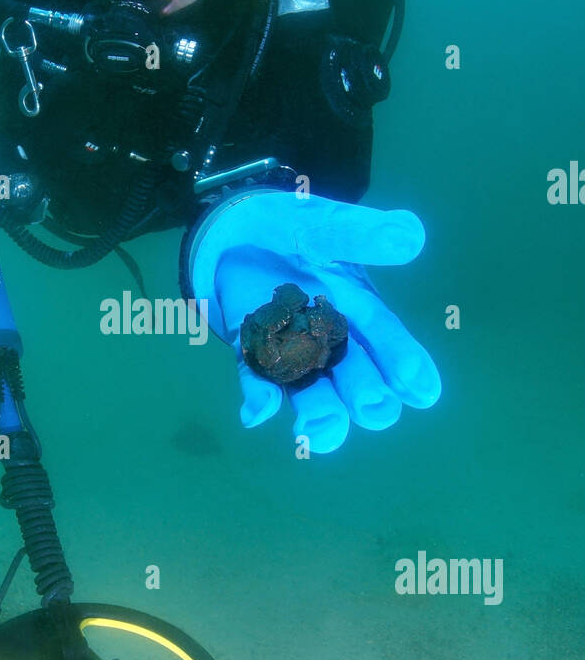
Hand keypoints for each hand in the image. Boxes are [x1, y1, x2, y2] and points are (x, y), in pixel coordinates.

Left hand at [187, 189, 440, 452]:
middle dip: (366, 395)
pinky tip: (258, 412)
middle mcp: (333, 344)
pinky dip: (258, 398)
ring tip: (318, 432)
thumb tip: (412, 236)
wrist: (238, 231)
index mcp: (361, 314)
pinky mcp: (251, 355)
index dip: (406, 365)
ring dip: (318, 413)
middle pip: (356, 379)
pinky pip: (256, 381)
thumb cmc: (297, 232)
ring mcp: (291, 354)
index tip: (422, 392)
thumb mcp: (330, 227)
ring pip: (311, 393)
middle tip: (373, 406)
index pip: (389, 343)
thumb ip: (364, 234)